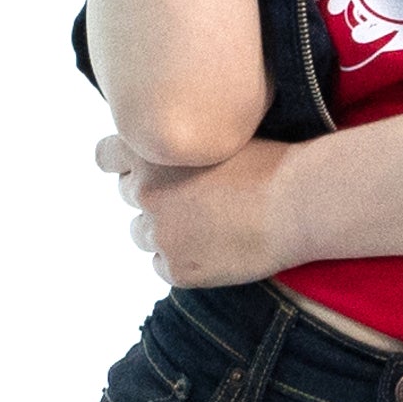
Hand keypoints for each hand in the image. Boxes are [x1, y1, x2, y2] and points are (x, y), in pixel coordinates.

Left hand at [95, 132, 297, 288]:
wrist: (297, 202)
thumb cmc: (266, 160)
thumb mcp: (212, 133)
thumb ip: (175, 142)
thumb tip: (156, 147)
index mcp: (149, 151)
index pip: (105, 156)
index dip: (125, 162)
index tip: (145, 166)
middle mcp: (144, 191)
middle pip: (129, 195)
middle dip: (153, 196)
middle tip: (194, 197)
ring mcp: (158, 232)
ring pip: (143, 233)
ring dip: (165, 230)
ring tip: (209, 224)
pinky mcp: (174, 268)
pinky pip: (163, 265)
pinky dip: (182, 260)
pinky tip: (215, 247)